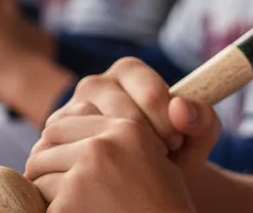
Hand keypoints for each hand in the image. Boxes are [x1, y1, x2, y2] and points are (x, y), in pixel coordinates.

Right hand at [24, 59, 221, 209]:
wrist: (145, 181)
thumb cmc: (173, 153)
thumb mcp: (197, 137)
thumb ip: (202, 119)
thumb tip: (181, 108)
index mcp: (128, 71)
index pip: (144, 87)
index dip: (163, 116)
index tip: (176, 141)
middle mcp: (94, 85)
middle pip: (116, 107)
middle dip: (144, 136)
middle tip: (160, 158)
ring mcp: (69, 111)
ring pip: (87, 128)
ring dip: (114, 153)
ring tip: (138, 169)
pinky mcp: (49, 142)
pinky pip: (62, 150)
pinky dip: (85, 168)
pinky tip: (109, 180)